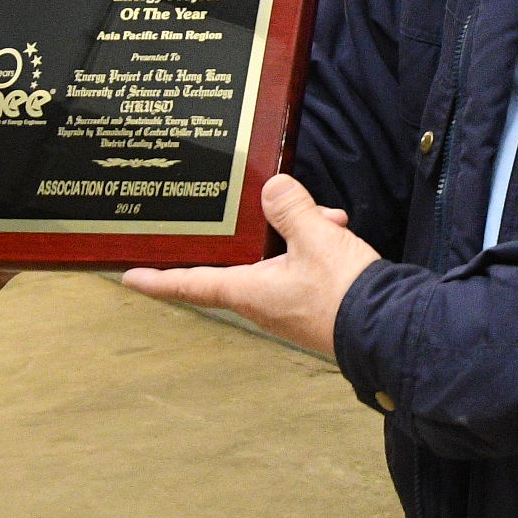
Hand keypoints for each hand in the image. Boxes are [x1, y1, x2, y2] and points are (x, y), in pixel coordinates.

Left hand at [119, 174, 376, 358]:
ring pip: (280, 260)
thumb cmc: (344, 293)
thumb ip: (291, 210)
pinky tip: (339, 232)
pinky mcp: (314, 305)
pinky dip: (317, 246)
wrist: (389, 329)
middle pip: (243, 262)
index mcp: (249, 292)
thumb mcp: (316, 239)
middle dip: (261, 231)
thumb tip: (271, 188)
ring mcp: (288, 307)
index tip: (129, 278)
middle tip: (277, 208)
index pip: (191, 284)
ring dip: (299, 235)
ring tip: (327, 219)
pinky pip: (303, 268)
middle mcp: (262, 304)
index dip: (158, 280)